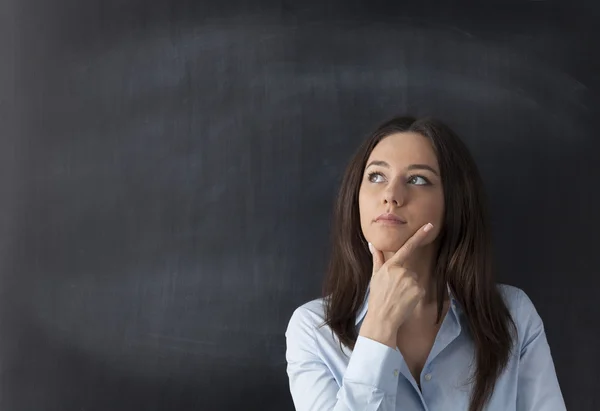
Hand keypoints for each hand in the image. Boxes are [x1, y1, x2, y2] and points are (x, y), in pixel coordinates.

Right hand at [358, 223, 432, 347]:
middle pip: (409, 270)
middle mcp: (402, 271)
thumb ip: (377, 258)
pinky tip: (405, 301)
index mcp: (391, 266)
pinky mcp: (419, 291)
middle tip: (393, 290)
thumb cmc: (377, 298)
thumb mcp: (375, 276)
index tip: (429, 226)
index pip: (407, 247)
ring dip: (409, 287)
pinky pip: (419, 290)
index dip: (419, 236)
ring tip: (398, 297)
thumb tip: (372, 244)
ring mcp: (412, 281)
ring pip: (414, 280)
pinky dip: (414, 295)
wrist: (382, 319)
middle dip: (404, 278)